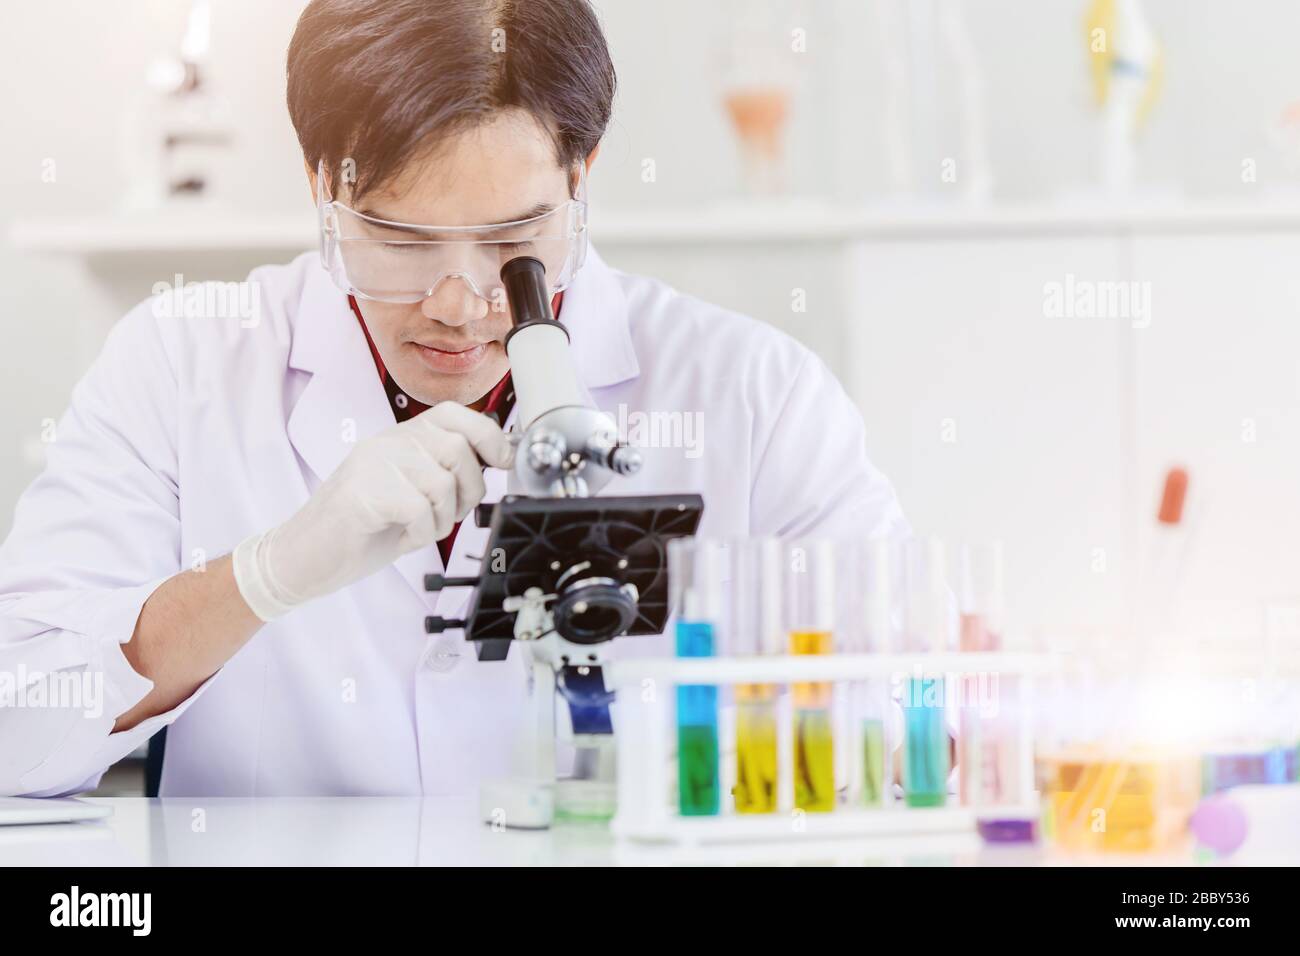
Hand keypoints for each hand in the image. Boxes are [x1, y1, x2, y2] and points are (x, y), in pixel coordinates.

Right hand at [233, 402, 513, 620]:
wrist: (302, 558)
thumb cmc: (360, 529)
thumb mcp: (410, 492)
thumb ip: (444, 473)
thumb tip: (496, 460)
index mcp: (398, 437)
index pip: (453, 414)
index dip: (487, 435)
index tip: (503, 460)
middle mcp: (386, 442)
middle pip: (458, 450)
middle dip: (468, 492)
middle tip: (447, 516)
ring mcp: (372, 463)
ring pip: (442, 483)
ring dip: (442, 518)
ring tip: (417, 529)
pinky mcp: (363, 492)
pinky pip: (419, 509)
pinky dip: (420, 533)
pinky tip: (401, 537)